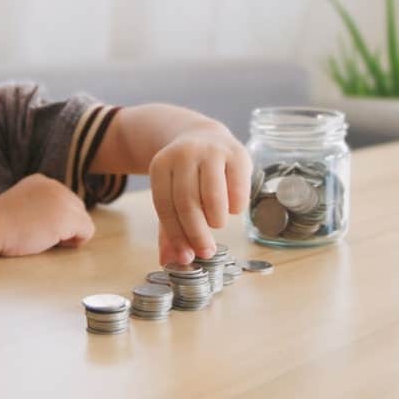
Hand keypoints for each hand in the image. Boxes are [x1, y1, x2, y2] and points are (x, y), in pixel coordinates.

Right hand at [0, 173, 95, 256]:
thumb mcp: (19, 206)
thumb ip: (36, 207)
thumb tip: (53, 224)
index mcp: (42, 181)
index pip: (62, 200)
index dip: (55, 218)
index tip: (37, 227)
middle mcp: (56, 186)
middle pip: (76, 208)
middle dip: (65, 225)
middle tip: (43, 236)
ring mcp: (63, 200)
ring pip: (83, 219)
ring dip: (69, 233)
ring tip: (47, 240)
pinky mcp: (68, 217)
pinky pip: (87, 231)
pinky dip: (76, 241)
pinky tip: (56, 243)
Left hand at [149, 122, 251, 265]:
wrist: (204, 137)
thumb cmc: (188, 175)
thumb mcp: (171, 195)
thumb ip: (169, 228)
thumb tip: (169, 262)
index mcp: (161, 164)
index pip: (164, 205)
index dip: (175, 235)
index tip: (186, 257)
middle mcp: (184, 153)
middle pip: (187, 202)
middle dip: (197, 233)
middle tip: (206, 252)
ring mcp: (211, 151)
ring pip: (212, 196)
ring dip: (216, 220)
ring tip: (216, 223)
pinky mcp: (237, 153)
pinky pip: (237, 189)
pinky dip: (235, 208)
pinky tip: (232, 209)